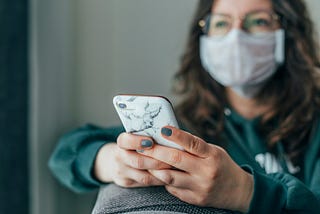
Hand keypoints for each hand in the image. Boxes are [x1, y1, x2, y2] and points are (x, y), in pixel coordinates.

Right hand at [94, 133, 171, 187]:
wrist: (116, 161)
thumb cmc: (133, 145)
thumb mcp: (135, 137)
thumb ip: (147, 135)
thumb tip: (168, 133)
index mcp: (121, 143)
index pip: (125, 141)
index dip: (137, 141)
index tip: (151, 141)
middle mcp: (119, 158)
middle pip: (138, 161)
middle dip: (158, 161)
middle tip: (173, 158)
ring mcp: (122, 173)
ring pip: (144, 176)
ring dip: (162, 173)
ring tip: (175, 168)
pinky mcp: (127, 183)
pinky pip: (147, 184)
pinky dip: (160, 180)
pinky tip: (170, 176)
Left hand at [139, 126, 253, 211]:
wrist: (239, 191)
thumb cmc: (222, 165)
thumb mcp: (214, 151)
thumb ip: (195, 147)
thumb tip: (170, 136)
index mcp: (213, 155)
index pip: (193, 143)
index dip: (177, 135)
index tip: (162, 129)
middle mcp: (207, 172)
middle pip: (175, 160)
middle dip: (156, 152)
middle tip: (143, 145)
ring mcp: (200, 187)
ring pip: (169, 177)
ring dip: (155, 168)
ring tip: (146, 161)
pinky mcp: (195, 199)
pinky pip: (173, 189)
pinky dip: (164, 181)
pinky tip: (159, 175)